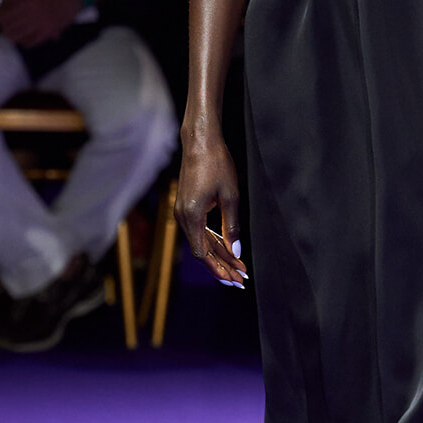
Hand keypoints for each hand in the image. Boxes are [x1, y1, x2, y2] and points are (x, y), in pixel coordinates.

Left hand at [0, 0, 81, 47]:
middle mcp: (32, 12)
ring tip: (10, 35)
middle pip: (8, 24)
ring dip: (11, 36)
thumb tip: (0, 1)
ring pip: (17, 35)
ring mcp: (39, 24)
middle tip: (2, 27)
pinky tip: (22, 41)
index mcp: (27, 0)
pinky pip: (30, 42)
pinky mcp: (47, 32)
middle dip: (2, 26)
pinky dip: (24, 43)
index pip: (5, 10)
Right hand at [176, 132, 247, 286]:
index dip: (219, 268)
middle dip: (222, 266)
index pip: (202, 254)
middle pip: (201, 251)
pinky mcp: (186, 206)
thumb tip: (236, 251)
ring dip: (219, 255)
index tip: (235, 279)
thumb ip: (232, 227)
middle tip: (240, 279)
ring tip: (238, 267)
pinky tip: (227, 248)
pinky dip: (213, 241)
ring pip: (201, 241)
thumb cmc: (216, 165)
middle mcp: (182, 217)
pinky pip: (199, 230)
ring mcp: (182, 212)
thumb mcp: (230, 197)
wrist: (200, 142)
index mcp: (191, 216)